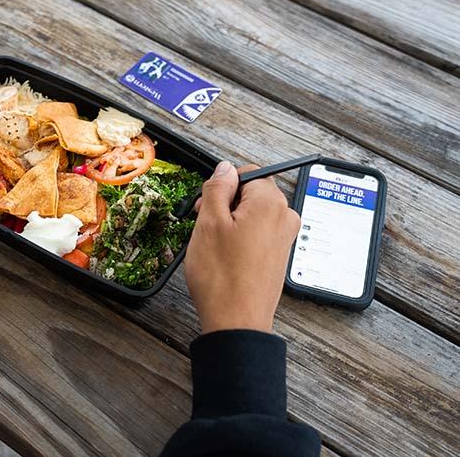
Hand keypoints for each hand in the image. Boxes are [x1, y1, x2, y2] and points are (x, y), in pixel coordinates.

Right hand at [184, 161, 300, 333]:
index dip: (222, 187)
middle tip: (205, 226)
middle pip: (250, 193)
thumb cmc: (222, 276)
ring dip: (231, 223)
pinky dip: (240, 238)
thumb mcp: (208, 222)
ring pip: (252, 214)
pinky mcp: (279, 255)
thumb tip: (224, 169)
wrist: (237, 321)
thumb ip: (217, 188)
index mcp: (270, 203)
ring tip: (215, 246)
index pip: (246, 174)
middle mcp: (285, 217)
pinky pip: (257, 233)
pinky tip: (226, 257)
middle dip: (226, 204)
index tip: (207, 206)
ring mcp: (285, 237)